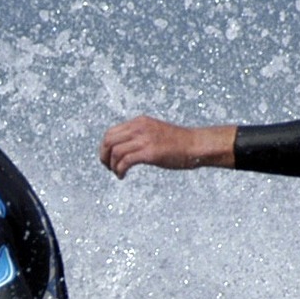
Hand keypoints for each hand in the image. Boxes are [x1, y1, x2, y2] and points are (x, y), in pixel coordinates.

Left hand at [98, 116, 234, 178]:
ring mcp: (144, 139)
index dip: (104, 147)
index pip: (111, 132)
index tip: (107, 159)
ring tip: (117, 173)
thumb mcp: (155, 133)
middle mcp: (139, 128)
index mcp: (139, 122)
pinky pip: (125, 161)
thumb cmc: (178, 143)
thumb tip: (125, 148)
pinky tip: (122, 176)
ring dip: (112, 166)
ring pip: (115, 152)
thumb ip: (140, 136)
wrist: (195, 145)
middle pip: (109, 140)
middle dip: (104, 156)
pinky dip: (119, 170)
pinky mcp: (149, 152)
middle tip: (108, 167)